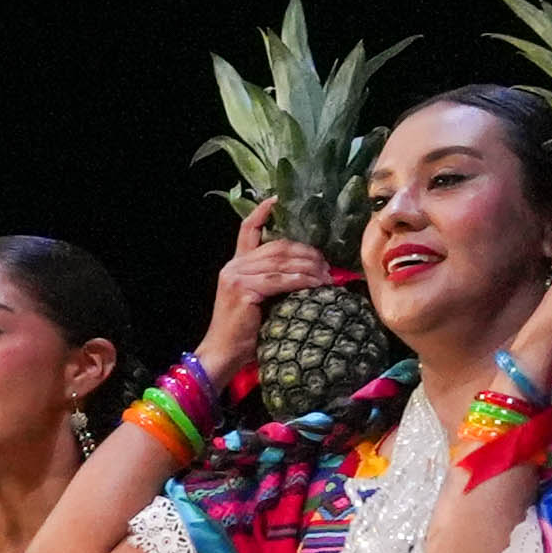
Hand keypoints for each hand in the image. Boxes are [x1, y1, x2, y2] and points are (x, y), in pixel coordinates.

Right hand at [199, 196, 338, 378]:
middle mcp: (234, 266)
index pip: (247, 230)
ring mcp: (237, 276)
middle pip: (277, 247)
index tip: (277, 198)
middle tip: (327, 265)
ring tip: (327, 277)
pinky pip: (281, 280)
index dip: (261, 212)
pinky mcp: (244, 289)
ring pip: (282, 263)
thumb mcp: (258, 300)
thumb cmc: (243, 333)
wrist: (223, 354)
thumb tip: (307, 273)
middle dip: (306, 253)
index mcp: (235, 265)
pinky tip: (318, 285)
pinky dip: (303, 281)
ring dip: (310, 268)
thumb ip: (272, 282)